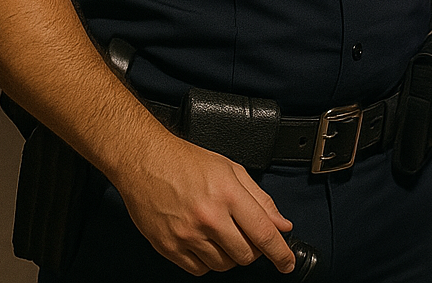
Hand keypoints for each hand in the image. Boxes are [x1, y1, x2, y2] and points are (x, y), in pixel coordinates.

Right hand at [113, 131, 296, 275]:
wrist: (145, 161)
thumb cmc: (186, 161)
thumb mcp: (232, 170)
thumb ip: (260, 199)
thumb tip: (281, 225)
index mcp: (228, 195)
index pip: (263, 233)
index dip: (280, 253)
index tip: (286, 263)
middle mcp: (208, 217)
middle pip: (245, 255)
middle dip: (253, 250)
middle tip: (247, 236)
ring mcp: (186, 235)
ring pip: (223, 265)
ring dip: (230, 256)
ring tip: (222, 234)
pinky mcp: (168, 246)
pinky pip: (198, 270)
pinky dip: (207, 262)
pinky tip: (205, 243)